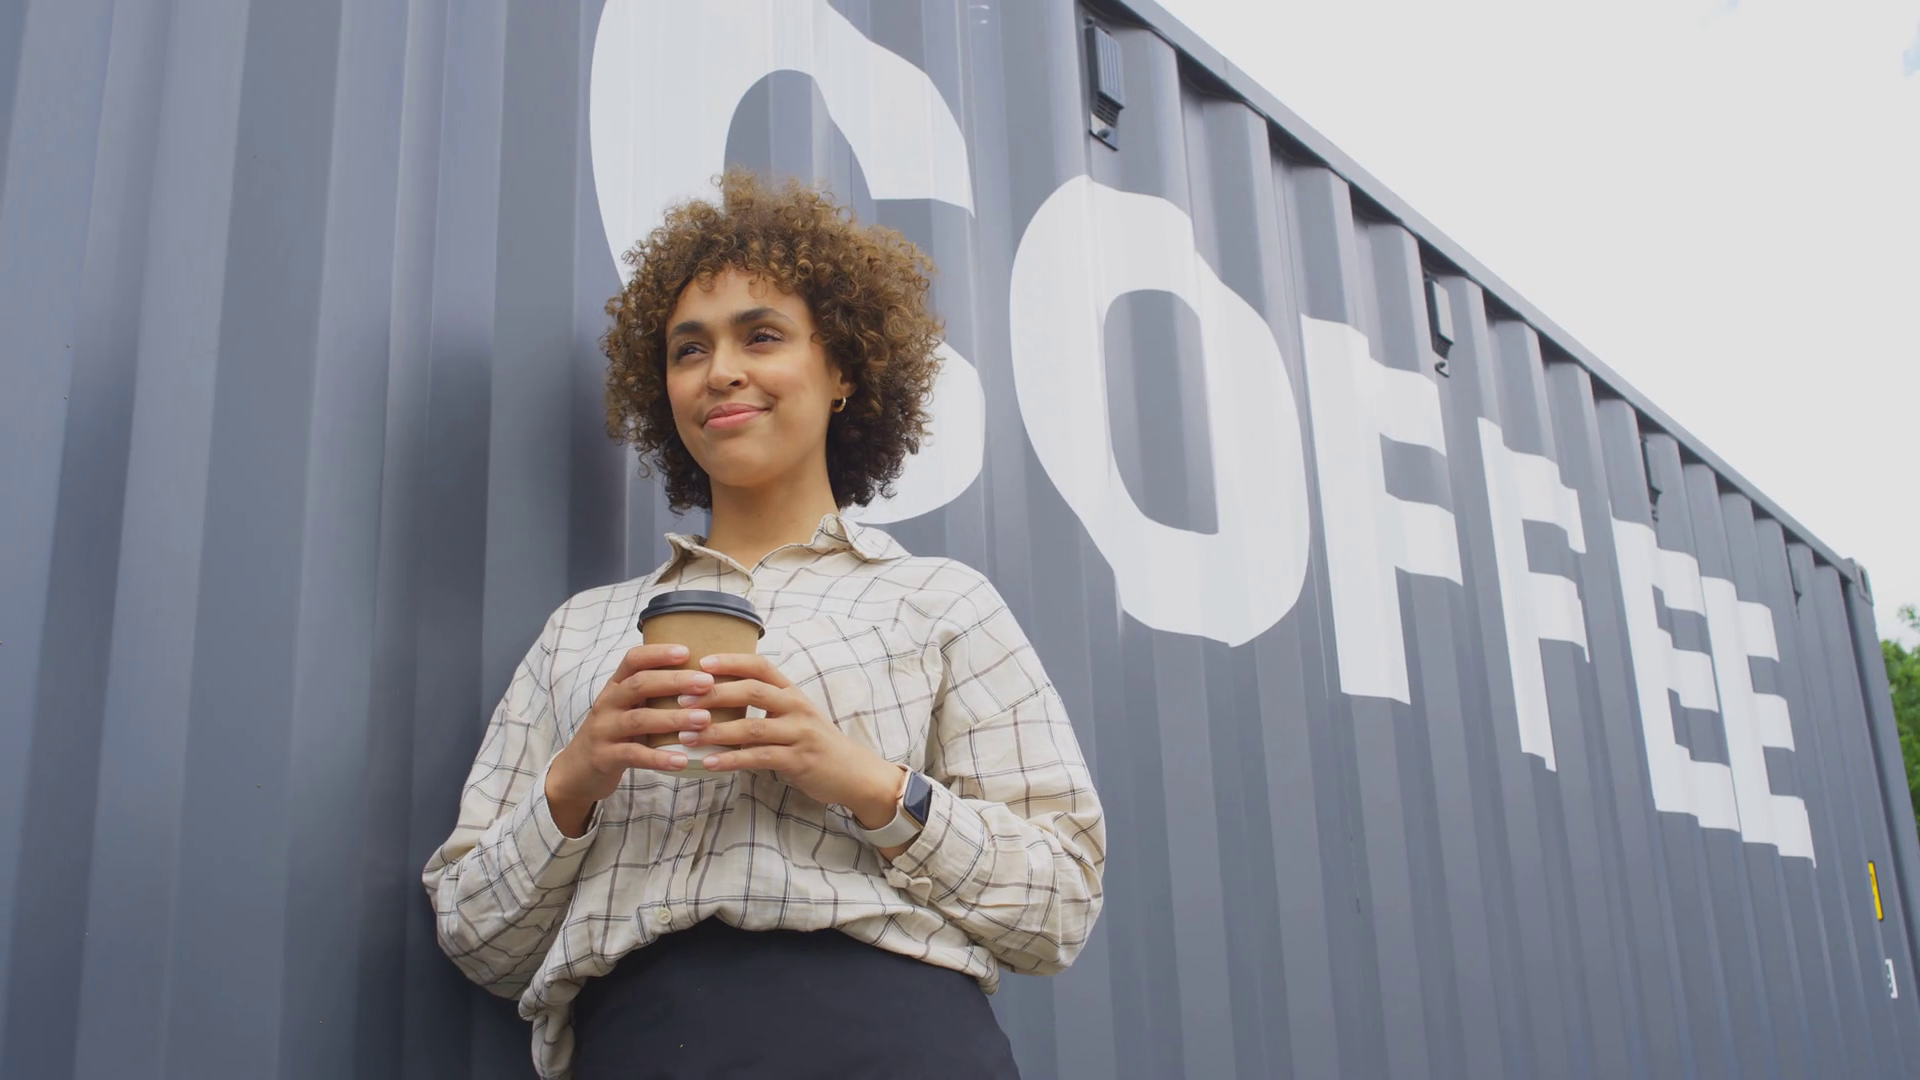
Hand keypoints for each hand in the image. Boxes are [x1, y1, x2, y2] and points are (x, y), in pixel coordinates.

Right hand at [544, 643, 716, 836]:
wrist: (577, 770)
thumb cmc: (616, 733)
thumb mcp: (628, 707)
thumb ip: (652, 693)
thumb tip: (701, 677)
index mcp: (615, 686)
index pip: (633, 660)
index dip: (658, 653)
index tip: (687, 652)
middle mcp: (607, 703)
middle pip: (639, 685)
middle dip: (674, 682)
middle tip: (706, 684)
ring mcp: (603, 730)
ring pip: (639, 719)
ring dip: (673, 718)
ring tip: (704, 719)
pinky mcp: (604, 757)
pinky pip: (634, 755)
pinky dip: (659, 758)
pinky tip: (682, 760)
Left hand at [680, 653, 905, 831]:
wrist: (853, 772)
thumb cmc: (815, 742)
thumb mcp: (794, 715)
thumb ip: (765, 705)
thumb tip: (718, 698)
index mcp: (792, 692)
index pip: (760, 666)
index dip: (731, 661)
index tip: (701, 663)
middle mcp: (797, 706)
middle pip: (752, 691)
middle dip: (714, 694)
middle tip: (682, 700)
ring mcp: (799, 733)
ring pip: (752, 727)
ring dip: (715, 731)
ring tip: (686, 736)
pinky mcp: (798, 760)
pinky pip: (758, 757)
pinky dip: (730, 759)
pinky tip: (708, 762)